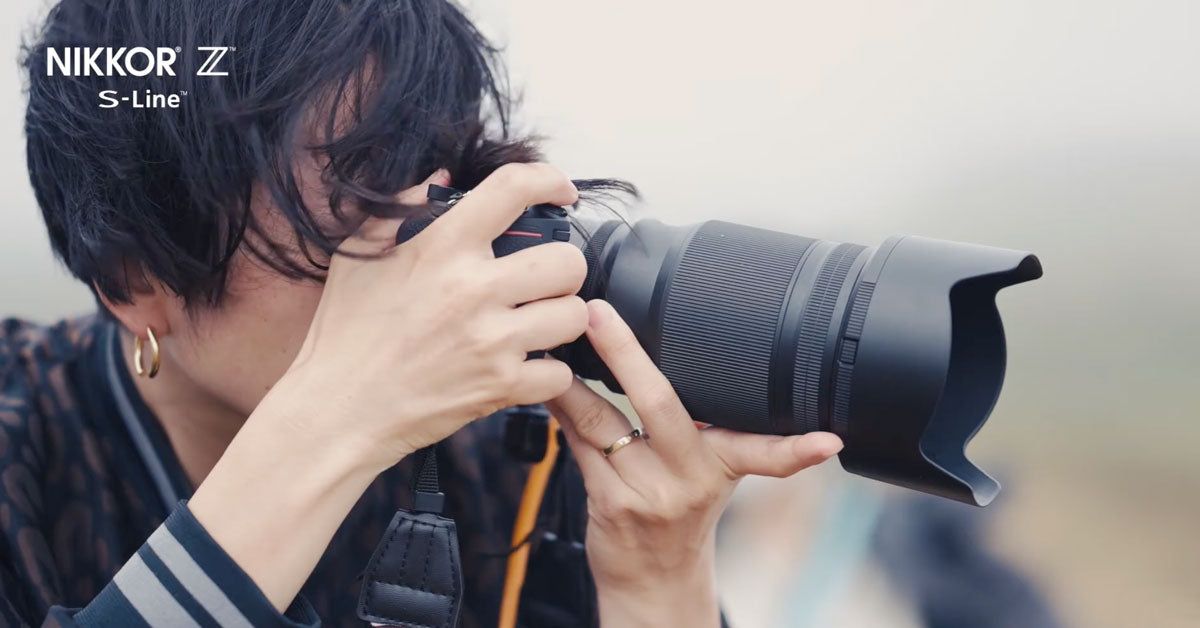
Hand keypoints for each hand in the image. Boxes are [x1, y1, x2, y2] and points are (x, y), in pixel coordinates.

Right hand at [274, 162, 588, 472]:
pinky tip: (524, 367)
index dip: (549, 180)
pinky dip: (548, 373)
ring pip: (575, 315)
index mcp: (441, 247)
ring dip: (561, 319)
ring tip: (537, 324)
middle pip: (568, 261)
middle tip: (544, 280)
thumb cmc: (345, 333)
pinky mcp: (499, 387)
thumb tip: (444, 176)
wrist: (337, 409)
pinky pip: (559, 371)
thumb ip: (404, 206)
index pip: (513, 189)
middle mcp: (472, 290)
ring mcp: (490, 341)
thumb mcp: (360, 254)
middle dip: (564, 268)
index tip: (560, 191)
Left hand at [548, 300, 842, 627]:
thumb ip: (690, 422)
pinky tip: (544, 386)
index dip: (798, 449)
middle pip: (660, 405)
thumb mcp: (706, 471)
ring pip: (602, 422)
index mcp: (724, 464)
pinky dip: (559, 411)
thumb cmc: (677, 512)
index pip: (765, 452)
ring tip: (554, 340)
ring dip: (571, 381)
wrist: (653, 583)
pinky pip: (577, 445)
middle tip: (599, 313)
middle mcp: (690, 480)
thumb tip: (657, 354)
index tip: (827, 442)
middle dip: (626, 354)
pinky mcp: (609, 504)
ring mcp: (648, 494)